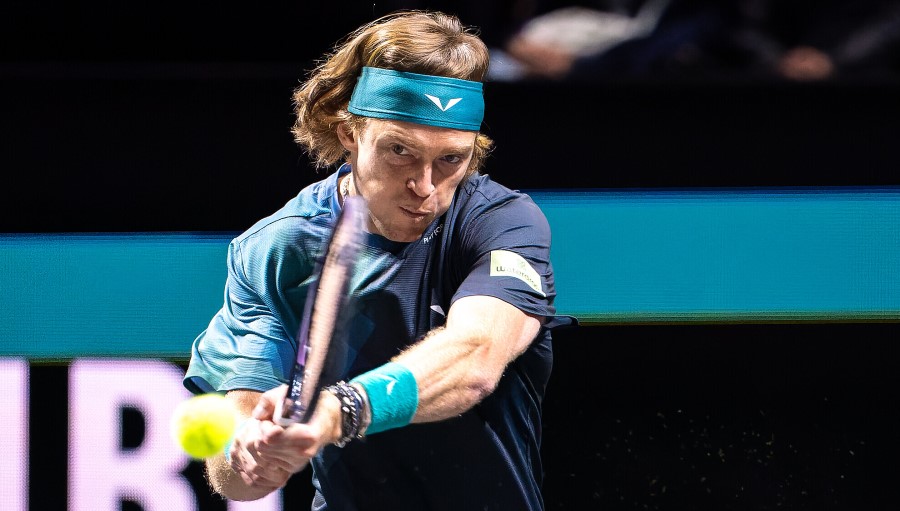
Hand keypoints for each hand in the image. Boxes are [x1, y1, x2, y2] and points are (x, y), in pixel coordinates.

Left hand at [228, 385, 342, 489]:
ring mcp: (300, 462)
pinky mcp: (294, 468)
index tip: (269, 417)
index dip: (266, 426)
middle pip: (266, 448)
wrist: (330, 418)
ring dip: (265, 442)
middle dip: (263, 434)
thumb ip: (271, 399)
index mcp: (309, 433)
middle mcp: (305, 451)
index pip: (273, 437)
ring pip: (265, 455)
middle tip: (270, 422)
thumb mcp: (292, 391)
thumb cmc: (311, 402)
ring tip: (276, 429)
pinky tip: (279, 439)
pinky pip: (270, 462)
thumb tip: (257, 415)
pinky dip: (269, 450)